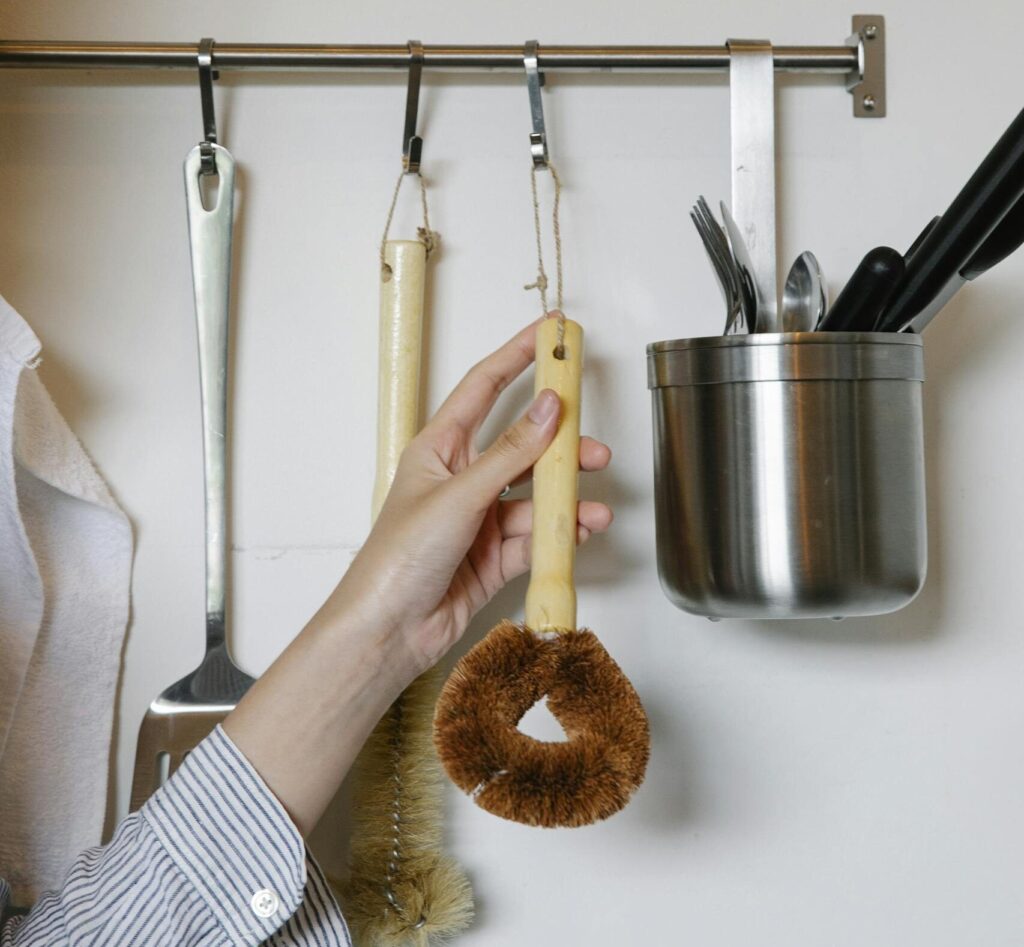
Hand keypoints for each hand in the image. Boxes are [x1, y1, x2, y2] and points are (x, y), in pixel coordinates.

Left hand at [332, 315, 611, 672]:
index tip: (551, 333)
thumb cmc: (397, 559)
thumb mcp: (459, 496)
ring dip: (566, 501)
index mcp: (440, 449)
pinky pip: (535, 537)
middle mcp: (462, 479)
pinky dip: (558, 536)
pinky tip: (578, 535)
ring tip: (596, 508)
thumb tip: (549, 407)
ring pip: (535, 497)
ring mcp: (480, 519)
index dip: (518, 357)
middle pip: (522, 447)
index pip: (484, 388)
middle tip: (595, 446)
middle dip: (561, 446)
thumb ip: (510, 453)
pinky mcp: (494, 556)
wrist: (388, 631)